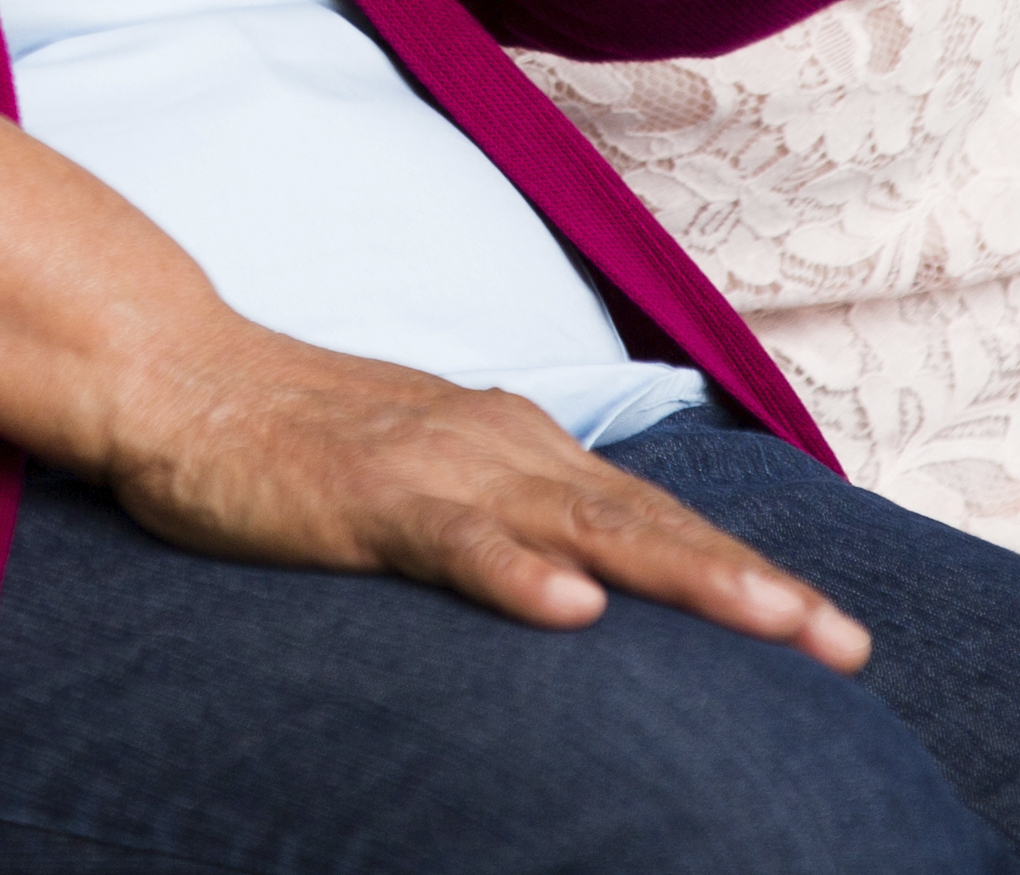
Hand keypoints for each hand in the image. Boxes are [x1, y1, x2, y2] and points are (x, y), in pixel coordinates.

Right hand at [102, 329, 867, 666]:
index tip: (832, 634)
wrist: (173, 372)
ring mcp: (437, 468)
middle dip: (755, 586)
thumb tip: (581, 575)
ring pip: (584, 529)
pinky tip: (572, 612)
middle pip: (649, 524)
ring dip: (685, 578)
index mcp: (517, 446)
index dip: (744, 572)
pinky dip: (517, 574)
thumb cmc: (292, 438)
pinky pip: (455, 542)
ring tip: (772, 625)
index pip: (654, 517)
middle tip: (846, 646)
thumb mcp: (422, 476)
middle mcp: (499, 446)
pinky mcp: (366, 497)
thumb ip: (502, 513)